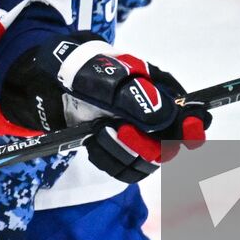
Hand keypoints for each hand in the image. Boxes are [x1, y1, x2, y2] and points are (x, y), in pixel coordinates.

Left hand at [2, 34, 211, 181]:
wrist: (46, 82)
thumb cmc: (77, 69)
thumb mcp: (102, 75)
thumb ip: (134, 95)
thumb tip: (164, 116)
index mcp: (158, 88)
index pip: (188, 114)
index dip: (193, 127)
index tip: (190, 134)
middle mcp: (152, 114)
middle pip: (169, 145)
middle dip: (146, 144)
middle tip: (119, 131)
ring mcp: (136, 133)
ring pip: (147, 162)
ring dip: (122, 153)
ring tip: (98, 134)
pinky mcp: (118, 150)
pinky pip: (125, 169)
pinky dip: (108, 159)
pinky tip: (93, 142)